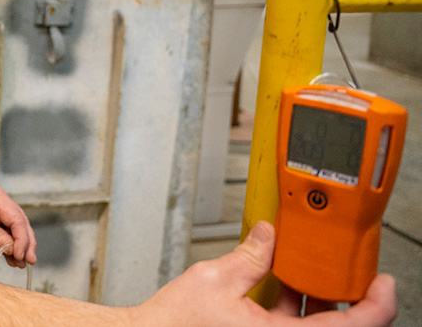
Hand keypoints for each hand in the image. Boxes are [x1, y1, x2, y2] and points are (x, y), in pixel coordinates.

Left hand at [0, 186, 35, 267]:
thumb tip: (14, 249)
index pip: (18, 220)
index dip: (22, 239)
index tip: (21, 255)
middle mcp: (1, 202)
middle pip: (21, 224)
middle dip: (26, 244)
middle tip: (29, 262)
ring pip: (16, 230)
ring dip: (19, 247)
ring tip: (20, 264)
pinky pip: (7, 232)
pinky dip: (9, 245)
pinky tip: (12, 258)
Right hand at [135, 221, 396, 325]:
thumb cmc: (172, 326)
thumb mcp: (214, 280)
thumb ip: (250, 257)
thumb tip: (268, 236)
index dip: (377, 304)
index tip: (381, 283)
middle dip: (340, 296)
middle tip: (340, 270)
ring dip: (313, 302)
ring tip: (304, 271)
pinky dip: (291, 311)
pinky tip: (278, 288)